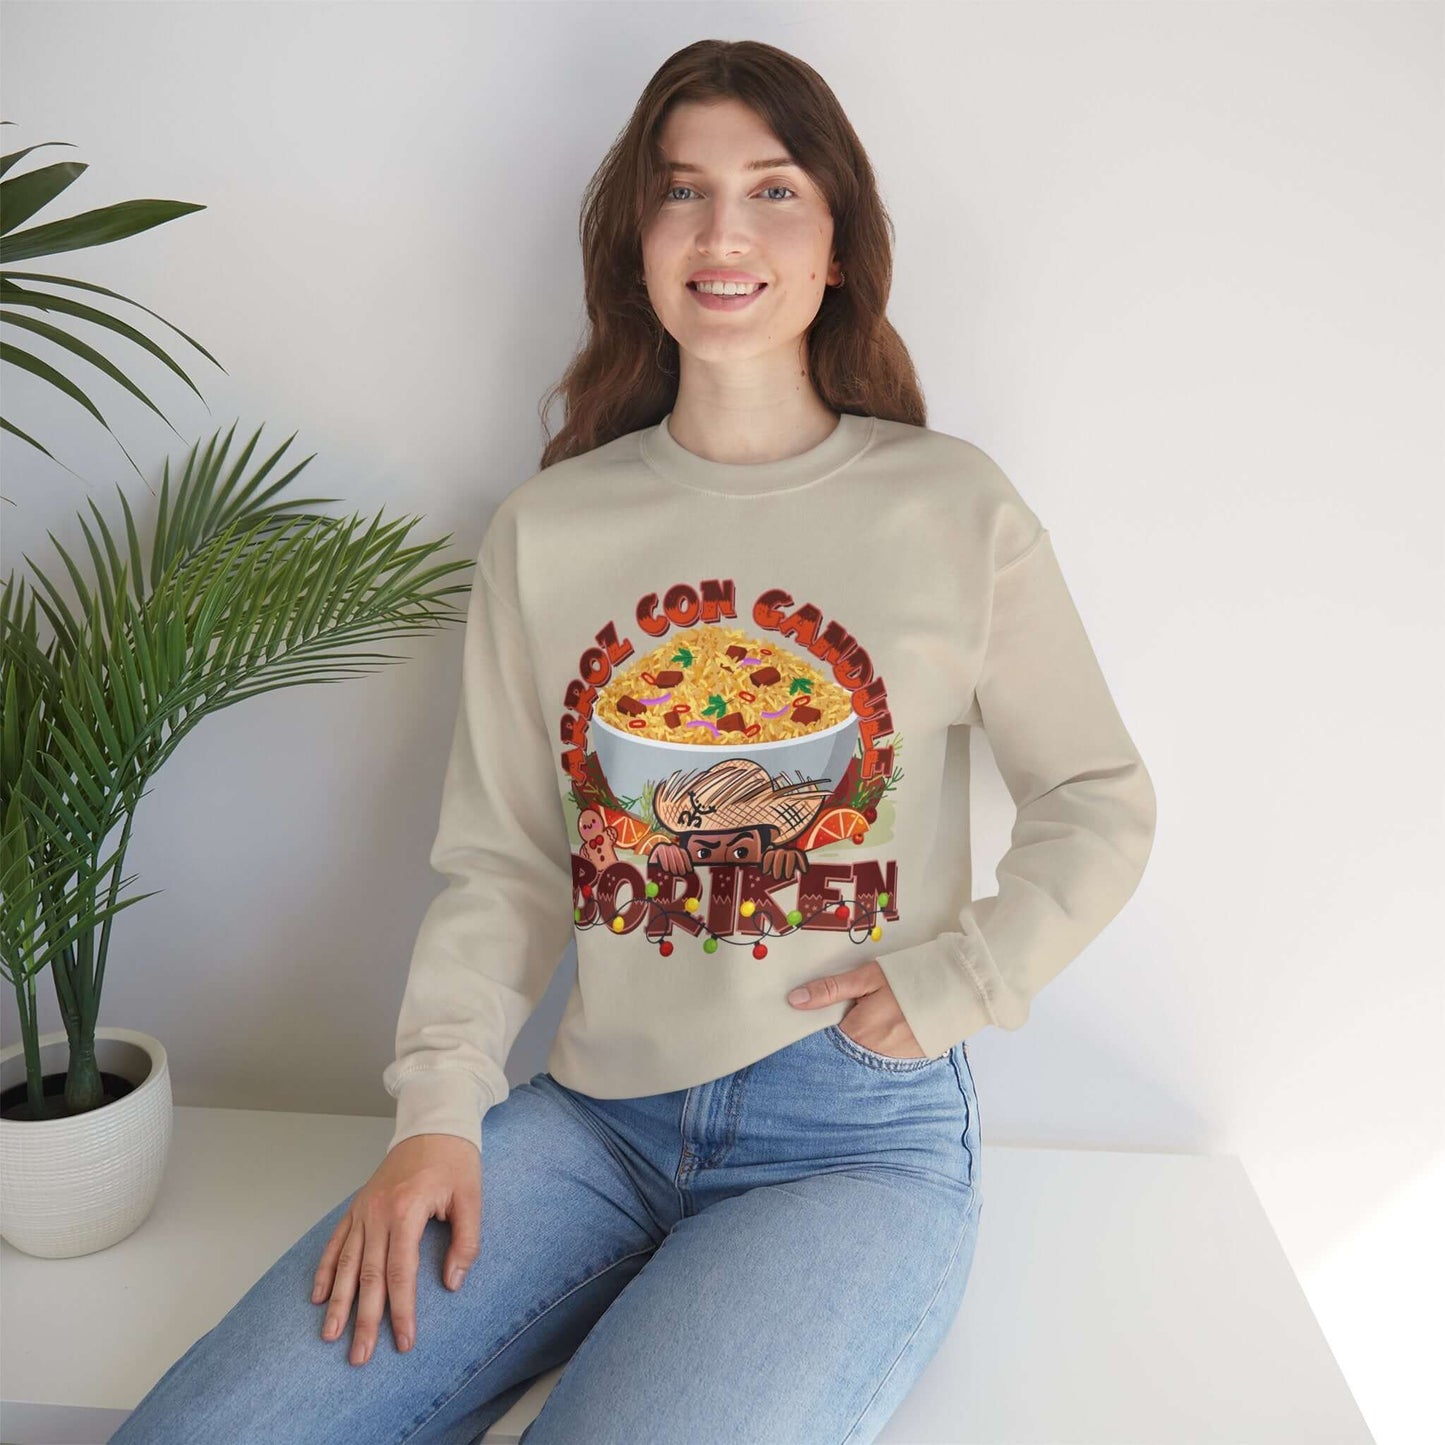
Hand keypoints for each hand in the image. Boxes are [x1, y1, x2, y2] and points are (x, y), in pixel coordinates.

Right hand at [312, 1133, 480, 1365]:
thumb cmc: (455, 1161)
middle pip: (368, 1276)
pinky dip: (325, 1269)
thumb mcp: (471, 1198)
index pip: (401, 1273)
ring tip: (330, 1336)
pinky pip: (336, 1242)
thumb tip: (452, 1284)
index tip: (403, 1341)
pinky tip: (318, 1296)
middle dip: (363, 1319)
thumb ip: (466, 1242)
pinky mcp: (358, 1206)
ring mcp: (364, 1209)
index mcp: (406, 1211)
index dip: (401, 1311)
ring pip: (345, 1263)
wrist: (433, 1124)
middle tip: (359, 1357)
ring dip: (337, 1302)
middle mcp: (378, 1213)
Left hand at [787, 960, 926, 1058]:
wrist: (960, 987)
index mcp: (859, 1032)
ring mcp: (895, 1060)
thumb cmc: (910, 977)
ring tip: (879, 1017)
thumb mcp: (868, 977)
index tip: (820, 1017)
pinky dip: (884, 1044)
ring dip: (865, 1040)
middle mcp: (874, 1053)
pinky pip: (888, 1057)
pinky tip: (894, 1026)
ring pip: (867, 1054)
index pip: (826, 1039)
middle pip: (846, 1048)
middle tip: (858, 1012)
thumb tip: (794, 1000)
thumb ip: (831, 990)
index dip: (822, 1027)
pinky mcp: (913, 1060)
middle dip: (844, 1034)